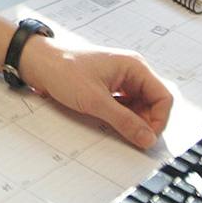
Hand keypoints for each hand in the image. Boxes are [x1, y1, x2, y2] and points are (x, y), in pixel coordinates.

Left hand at [20, 31, 173, 148]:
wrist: (38, 63)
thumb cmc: (63, 70)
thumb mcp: (95, 100)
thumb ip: (124, 121)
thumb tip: (147, 138)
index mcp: (135, 66)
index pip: (163, 97)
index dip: (159, 120)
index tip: (147, 138)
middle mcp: (131, 71)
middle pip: (153, 103)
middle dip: (145, 122)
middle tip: (132, 139)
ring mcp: (120, 80)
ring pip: (139, 107)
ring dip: (132, 121)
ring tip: (116, 128)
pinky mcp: (109, 88)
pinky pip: (125, 107)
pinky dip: (121, 118)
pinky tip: (109, 123)